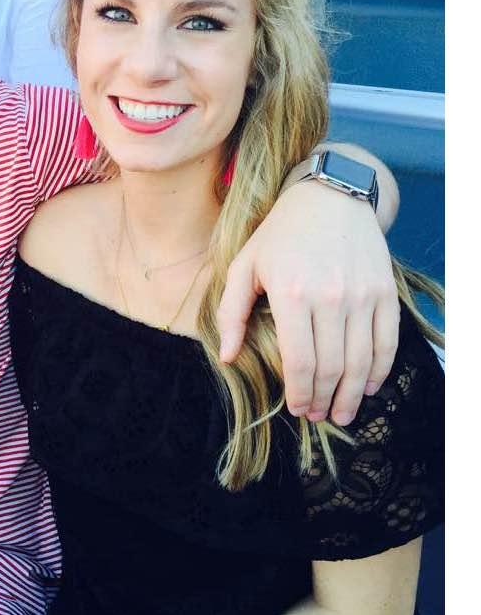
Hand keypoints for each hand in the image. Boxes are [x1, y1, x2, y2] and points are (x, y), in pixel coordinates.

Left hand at [216, 181, 399, 425]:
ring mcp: (361, 295)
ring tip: (340, 413)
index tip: (296, 408)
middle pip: (331, 367)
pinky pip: (386, 343)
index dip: (298, 392)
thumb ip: (231, 312)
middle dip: (322, 399)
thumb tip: (227, 356)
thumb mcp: (244, 265)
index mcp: (291, 293)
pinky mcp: (384, 292)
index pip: (299, 360)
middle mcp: (330, 297)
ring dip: (351, 395)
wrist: (330, 198)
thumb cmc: (279, 234)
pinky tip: (367, 387)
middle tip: (316, 416)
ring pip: (361, 361)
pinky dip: (379, 371)